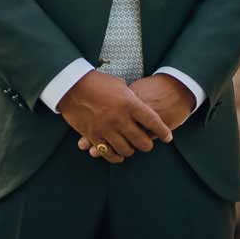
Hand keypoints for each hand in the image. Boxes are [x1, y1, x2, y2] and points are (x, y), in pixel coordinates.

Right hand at [77, 74, 195, 155]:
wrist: (71, 86)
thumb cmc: (96, 82)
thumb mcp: (119, 85)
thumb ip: (131, 98)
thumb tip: (139, 105)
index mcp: (130, 104)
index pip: (153, 122)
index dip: (163, 131)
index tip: (168, 138)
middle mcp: (120, 119)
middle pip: (142, 141)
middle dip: (148, 145)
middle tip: (148, 143)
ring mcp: (107, 129)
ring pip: (127, 150)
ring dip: (131, 150)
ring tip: (131, 147)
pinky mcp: (93, 136)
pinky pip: (109, 153)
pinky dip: (115, 156)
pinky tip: (118, 154)